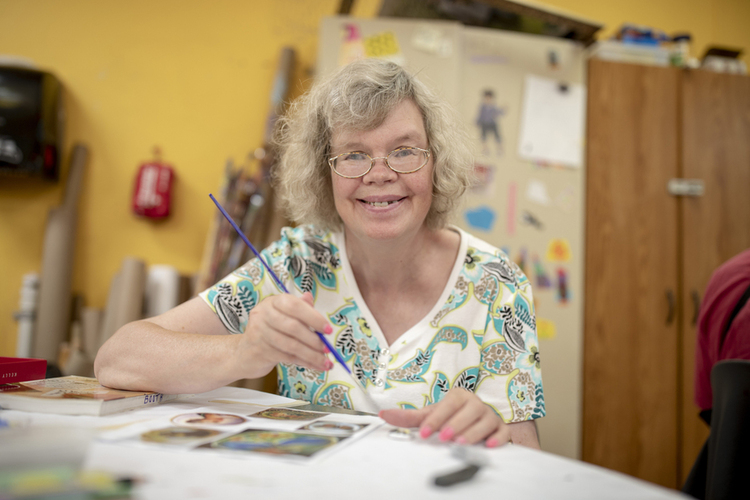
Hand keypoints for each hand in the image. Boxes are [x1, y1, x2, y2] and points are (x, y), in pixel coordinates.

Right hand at [235, 292, 333, 377]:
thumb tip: (310, 298)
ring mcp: (260, 333)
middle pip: (293, 327)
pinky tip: (315, 366)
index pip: (294, 306)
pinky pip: (287, 357)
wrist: (243, 352)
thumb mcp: (283, 315)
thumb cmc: (269, 331)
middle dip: (314, 340)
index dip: (313, 317)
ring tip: (325, 361)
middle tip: (328, 348)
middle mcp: (264, 315)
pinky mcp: (260, 351)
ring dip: (311, 355)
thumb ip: (298, 307)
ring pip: (291, 345)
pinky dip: (304, 362)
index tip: (327, 329)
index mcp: (273, 302)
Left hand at [378, 388, 509, 447]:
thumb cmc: (450, 417)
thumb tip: (384, 415)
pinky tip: (488, 445)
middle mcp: (475, 403)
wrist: (474, 421)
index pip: (448, 405)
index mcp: (458, 396)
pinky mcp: (501, 428)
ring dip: (473, 432)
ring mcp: (489, 415)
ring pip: (484, 421)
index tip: (425, 432)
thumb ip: (408, 417)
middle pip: (468, 412)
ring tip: (461, 442)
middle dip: (455, 424)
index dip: (436, 419)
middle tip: (444, 437)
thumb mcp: (430, 415)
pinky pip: (502, 432)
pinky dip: (497, 438)